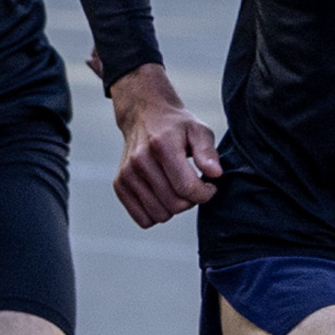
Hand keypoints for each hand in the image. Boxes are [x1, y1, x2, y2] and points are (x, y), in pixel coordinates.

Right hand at [107, 64, 223, 226]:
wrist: (143, 115)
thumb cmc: (176, 126)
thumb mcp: (199, 130)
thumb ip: (208, 152)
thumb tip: (215, 174)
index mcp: (162, 145)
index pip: (187, 187)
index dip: (205, 193)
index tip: (210, 186)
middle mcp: (140, 161)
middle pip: (174, 204)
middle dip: (192, 201)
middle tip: (195, 187)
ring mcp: (127, 174)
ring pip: (160, 215)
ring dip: (175, 208)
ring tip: (178, 190)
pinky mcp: (119, 185)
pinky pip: (143, 219)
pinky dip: (157, 213)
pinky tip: (164, 196)